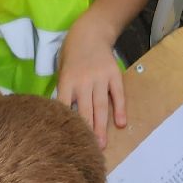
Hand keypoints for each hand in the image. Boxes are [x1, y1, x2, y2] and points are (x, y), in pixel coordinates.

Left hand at [55, 21, 126, 146]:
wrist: (90, 32)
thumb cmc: (71, 54)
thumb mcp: (62, 70)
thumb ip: (64, 91)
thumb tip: (63, 115)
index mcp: (67, 80)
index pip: (64, 105)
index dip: (66, 123)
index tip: (66, 140)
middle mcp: (83, 81)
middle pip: (84, 110)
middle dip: (86, 131)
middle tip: (88, 151)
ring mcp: (100, 78)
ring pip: (101, 105)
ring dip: (101, 126)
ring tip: (102, 145)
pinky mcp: (114, 75)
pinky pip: (117, 94)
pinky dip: (120, 108)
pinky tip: (121, 123)